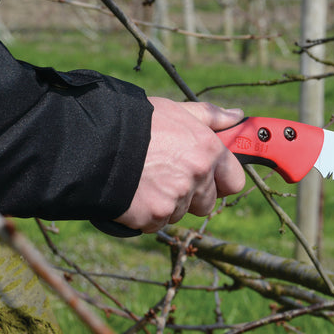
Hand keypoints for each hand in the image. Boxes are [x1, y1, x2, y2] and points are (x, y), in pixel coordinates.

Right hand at [114, 98, 245, 232]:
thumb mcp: (176, 111)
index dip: (222, 180)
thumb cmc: (137, 122)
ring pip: (181, 212)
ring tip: (146, 180)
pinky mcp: (154, 216)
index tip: (211, 178)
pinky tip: (134, 193)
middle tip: (168, 177)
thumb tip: (237, 117)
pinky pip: (158, 223)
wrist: (95, 142)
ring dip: (167, 203)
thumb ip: (210, 116)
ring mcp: (177, 198)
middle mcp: (198, 176)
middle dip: (192, 195)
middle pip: (207, 202)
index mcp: (208, 151)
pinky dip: (147, 214)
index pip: (234, 180)